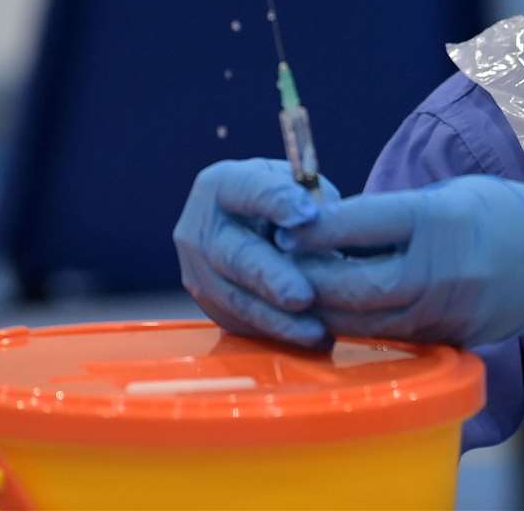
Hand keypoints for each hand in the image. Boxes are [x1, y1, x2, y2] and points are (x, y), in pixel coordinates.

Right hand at [173, 158, 337, 345]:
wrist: (252, 225)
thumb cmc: (285, 200)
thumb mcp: (297, 184)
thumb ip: (312, 202)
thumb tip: (326, 230)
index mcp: (223, 185)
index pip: (249, 191)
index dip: (278, 202)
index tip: (309, 214)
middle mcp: (200, 227)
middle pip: (235, 255)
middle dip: (271, 278)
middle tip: (303, 296)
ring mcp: (197, 269)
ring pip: (236, 299)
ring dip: (278, 320)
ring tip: (315, 331)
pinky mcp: (208, 302)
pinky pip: (240, 322)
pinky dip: (276, 333)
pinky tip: (311, 339)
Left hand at [276, 175, 523, 346]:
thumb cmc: (502, 214)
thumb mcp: (448, 195)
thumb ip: (392, 214)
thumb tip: (329, 226)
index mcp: (436, 221)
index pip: (356, 225)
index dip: (312, 228)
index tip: (284, 224)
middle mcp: (437, 271)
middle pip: (350, 287)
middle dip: (307, 278)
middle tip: (281, 264)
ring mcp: (442, 312)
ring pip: (362, 322)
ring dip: (325, 309)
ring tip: (300, 291)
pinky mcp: (446, 339)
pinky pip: (388, 337)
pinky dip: (357, 326)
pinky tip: (338, 312)